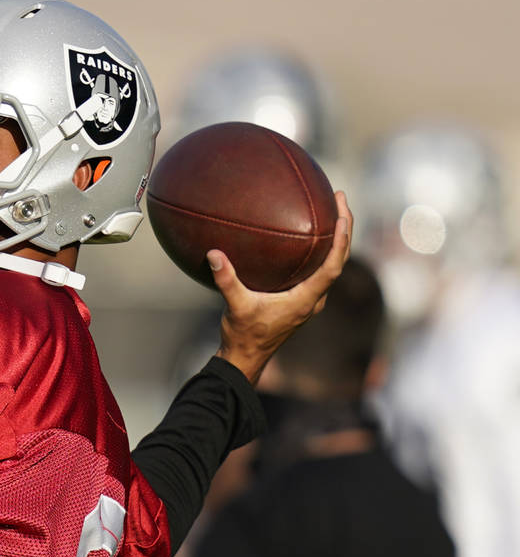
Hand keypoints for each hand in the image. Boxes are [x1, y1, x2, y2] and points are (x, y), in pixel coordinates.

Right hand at [211, 190, 353, 383]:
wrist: (246, 358)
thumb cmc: (244, 335)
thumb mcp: (235, 306)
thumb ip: (227, 279)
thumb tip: (214, 253)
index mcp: (306, 299)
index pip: (333, 265)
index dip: (341, 239)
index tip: (341, 214)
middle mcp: (314, 299)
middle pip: (339, 259)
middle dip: (343, 228)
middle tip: (339, 198)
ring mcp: (310, 300)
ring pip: (332, 264)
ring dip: (336, 239)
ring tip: (331, 212)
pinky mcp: (302, 301)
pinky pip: (319, 270)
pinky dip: (320, 250)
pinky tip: (307, 237)